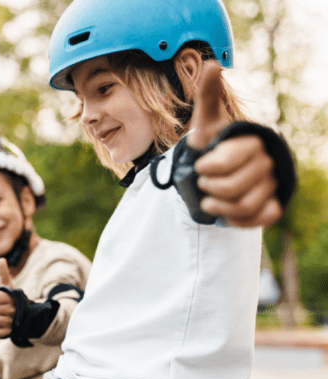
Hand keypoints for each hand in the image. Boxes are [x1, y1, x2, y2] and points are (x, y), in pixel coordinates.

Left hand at [187, 61, 280, 226]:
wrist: (219, 169)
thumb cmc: (212, 143)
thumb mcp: (206, 121)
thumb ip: (207, 95)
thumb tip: (212, 64)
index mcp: (252, 141)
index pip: (227, 162)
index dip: (207, 168)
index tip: (199, 165)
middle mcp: (267, 162)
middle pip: (234, 188)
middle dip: (210, 188)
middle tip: (202, 184)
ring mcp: (272, 184)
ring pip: (247, 206)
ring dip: (221, 208)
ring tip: (208, 202)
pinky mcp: (274, 205)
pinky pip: (263, 218)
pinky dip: (240, 220)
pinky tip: (226, 215)